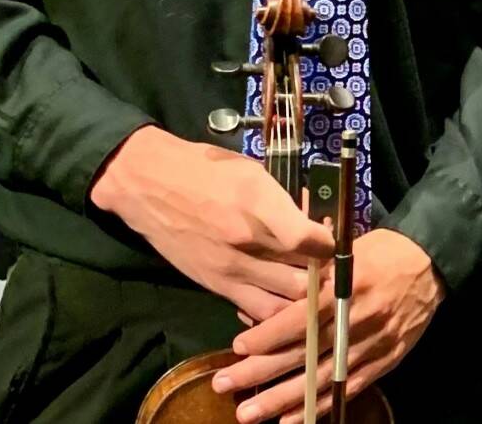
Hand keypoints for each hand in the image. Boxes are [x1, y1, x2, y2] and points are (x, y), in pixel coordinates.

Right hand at [89, 127, 331, 319]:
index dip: (330, 243)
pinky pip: (254, 311)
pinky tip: (279, 294)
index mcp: (259, 205)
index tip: (331, 238)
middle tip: (324, 264)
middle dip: (322, 275)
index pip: (309, 240)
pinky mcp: (214, 285)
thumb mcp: (254, 172)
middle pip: (303, 279)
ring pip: (282, 305)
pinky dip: (273, 309)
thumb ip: (285, 202)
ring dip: (300, 300)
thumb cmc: (206, 170)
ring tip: (306, 284)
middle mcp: (246, 242)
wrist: (150, 185)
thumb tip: (313, 221)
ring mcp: (229, 269)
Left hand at [213, 227, 444, 423]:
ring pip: (321, 378)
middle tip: (224, 384)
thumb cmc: (384, 251)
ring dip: (281, 399)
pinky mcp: (384, 361)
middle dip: (260, 372)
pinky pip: (346, 389)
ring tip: (248, 414)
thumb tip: (270, 295)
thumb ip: (314, 273)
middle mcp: (358, 319)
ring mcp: (372, 345)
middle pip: (304, 352)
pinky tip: (290, 420)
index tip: (238, 346)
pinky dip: (317, 406)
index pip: (302, 317)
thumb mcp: (348, 250)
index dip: (269, 334)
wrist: (432, 262)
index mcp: (348, 286)